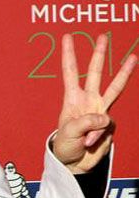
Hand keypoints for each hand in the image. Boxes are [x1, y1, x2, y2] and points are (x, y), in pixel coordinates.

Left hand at [53, 34, 136, 173]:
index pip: (70, 73)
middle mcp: (88, 100)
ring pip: (114, 88)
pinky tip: (90, 142)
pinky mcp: (109, 124)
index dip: (69, 55)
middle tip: (102, 36)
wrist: (75, 162)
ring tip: (133, 58)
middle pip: (94, 73)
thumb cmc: (66, 145)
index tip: (67, 37)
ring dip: (123, 73)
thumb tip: (104, 117)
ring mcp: (100, 110)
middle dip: (98, 54)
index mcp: (72, 99)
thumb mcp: (69, 132)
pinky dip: (98, 135)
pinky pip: (107, 126)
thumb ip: (87, 122)